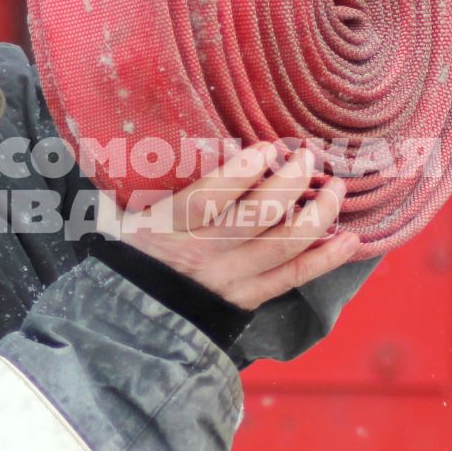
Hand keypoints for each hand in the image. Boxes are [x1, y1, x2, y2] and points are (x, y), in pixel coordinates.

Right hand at [104, 142, 363, 310]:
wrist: (128, 321)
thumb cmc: (124, 256)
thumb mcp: (113, 217)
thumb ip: (123, 180)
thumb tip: (103, 129)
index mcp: (166, 229)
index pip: (207, 199)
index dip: (240, 173)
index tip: (264, 149)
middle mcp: (203, 256)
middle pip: (256, 217)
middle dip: (289, 182)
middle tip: (306, 157)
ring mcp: (229, 280)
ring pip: (283, 245)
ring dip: (317, 214)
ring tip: (336, 188)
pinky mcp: (247, 299)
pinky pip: (292, 278)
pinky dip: (325, 260)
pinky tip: (349, 239)